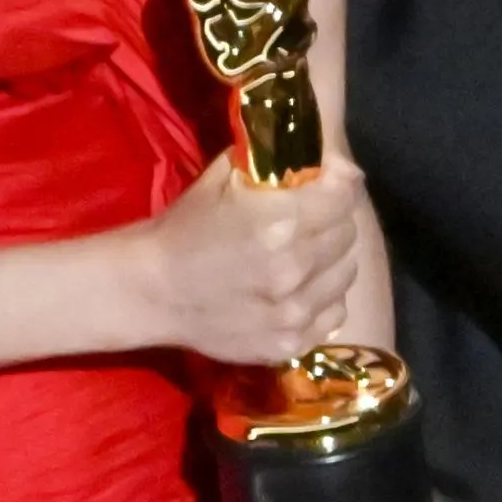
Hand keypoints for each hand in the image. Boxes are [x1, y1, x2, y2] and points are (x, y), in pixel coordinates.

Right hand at [123, 158, 389, 372]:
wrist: (153, 290)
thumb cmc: (187, 227)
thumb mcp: (226, 176)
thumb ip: (278, 160)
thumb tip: (328, 159)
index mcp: (280, 221)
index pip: (346, 193)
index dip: (338, 181)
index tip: (325, 181)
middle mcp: (295, 267)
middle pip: (348, 233)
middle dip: (332, 220)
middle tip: (308, 220)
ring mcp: (295, 311)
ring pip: (346, 274)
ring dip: (331, 260)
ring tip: (303, 256)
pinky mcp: (291, 342)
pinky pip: (334, 312)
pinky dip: (323, 298)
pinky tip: (297, 291)